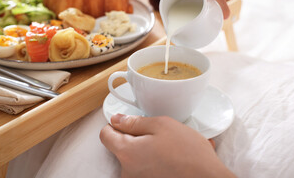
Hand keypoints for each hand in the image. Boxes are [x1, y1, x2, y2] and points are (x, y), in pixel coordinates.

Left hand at [100, 114, 235, 177]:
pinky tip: (172, 160)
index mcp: (127, 153)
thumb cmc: (188, 153)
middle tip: (158, 136)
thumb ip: (135, 122)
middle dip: (136, 139)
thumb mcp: (162, 125)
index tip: (127, 123)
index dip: (115, 125)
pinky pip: (145, 171)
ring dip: (148, 152)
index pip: (105, 135)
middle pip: (121, 148)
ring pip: (135, 159)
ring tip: (169, 149)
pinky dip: (155, 164)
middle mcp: (127, 172)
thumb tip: (117, 120)